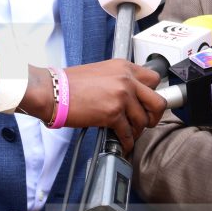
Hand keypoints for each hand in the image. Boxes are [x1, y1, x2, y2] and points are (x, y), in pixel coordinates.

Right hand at [18, 61, 163, 152]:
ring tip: (128, 133)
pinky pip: (128, 133)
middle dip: (154, 116)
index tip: (149, 103)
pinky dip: (127, 142)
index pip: (154, 79)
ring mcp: (121, 96)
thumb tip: (132, 97)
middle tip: (146, 121)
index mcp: (124, 67)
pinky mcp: (112, 113)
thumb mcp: (102, 72)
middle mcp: (126, 80)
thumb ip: (120, 80)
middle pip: (158, 102)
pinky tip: (123, 143)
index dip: (153, 94)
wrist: (53, 91)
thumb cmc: (70, 83)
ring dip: (137, 131)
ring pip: (143, 120)